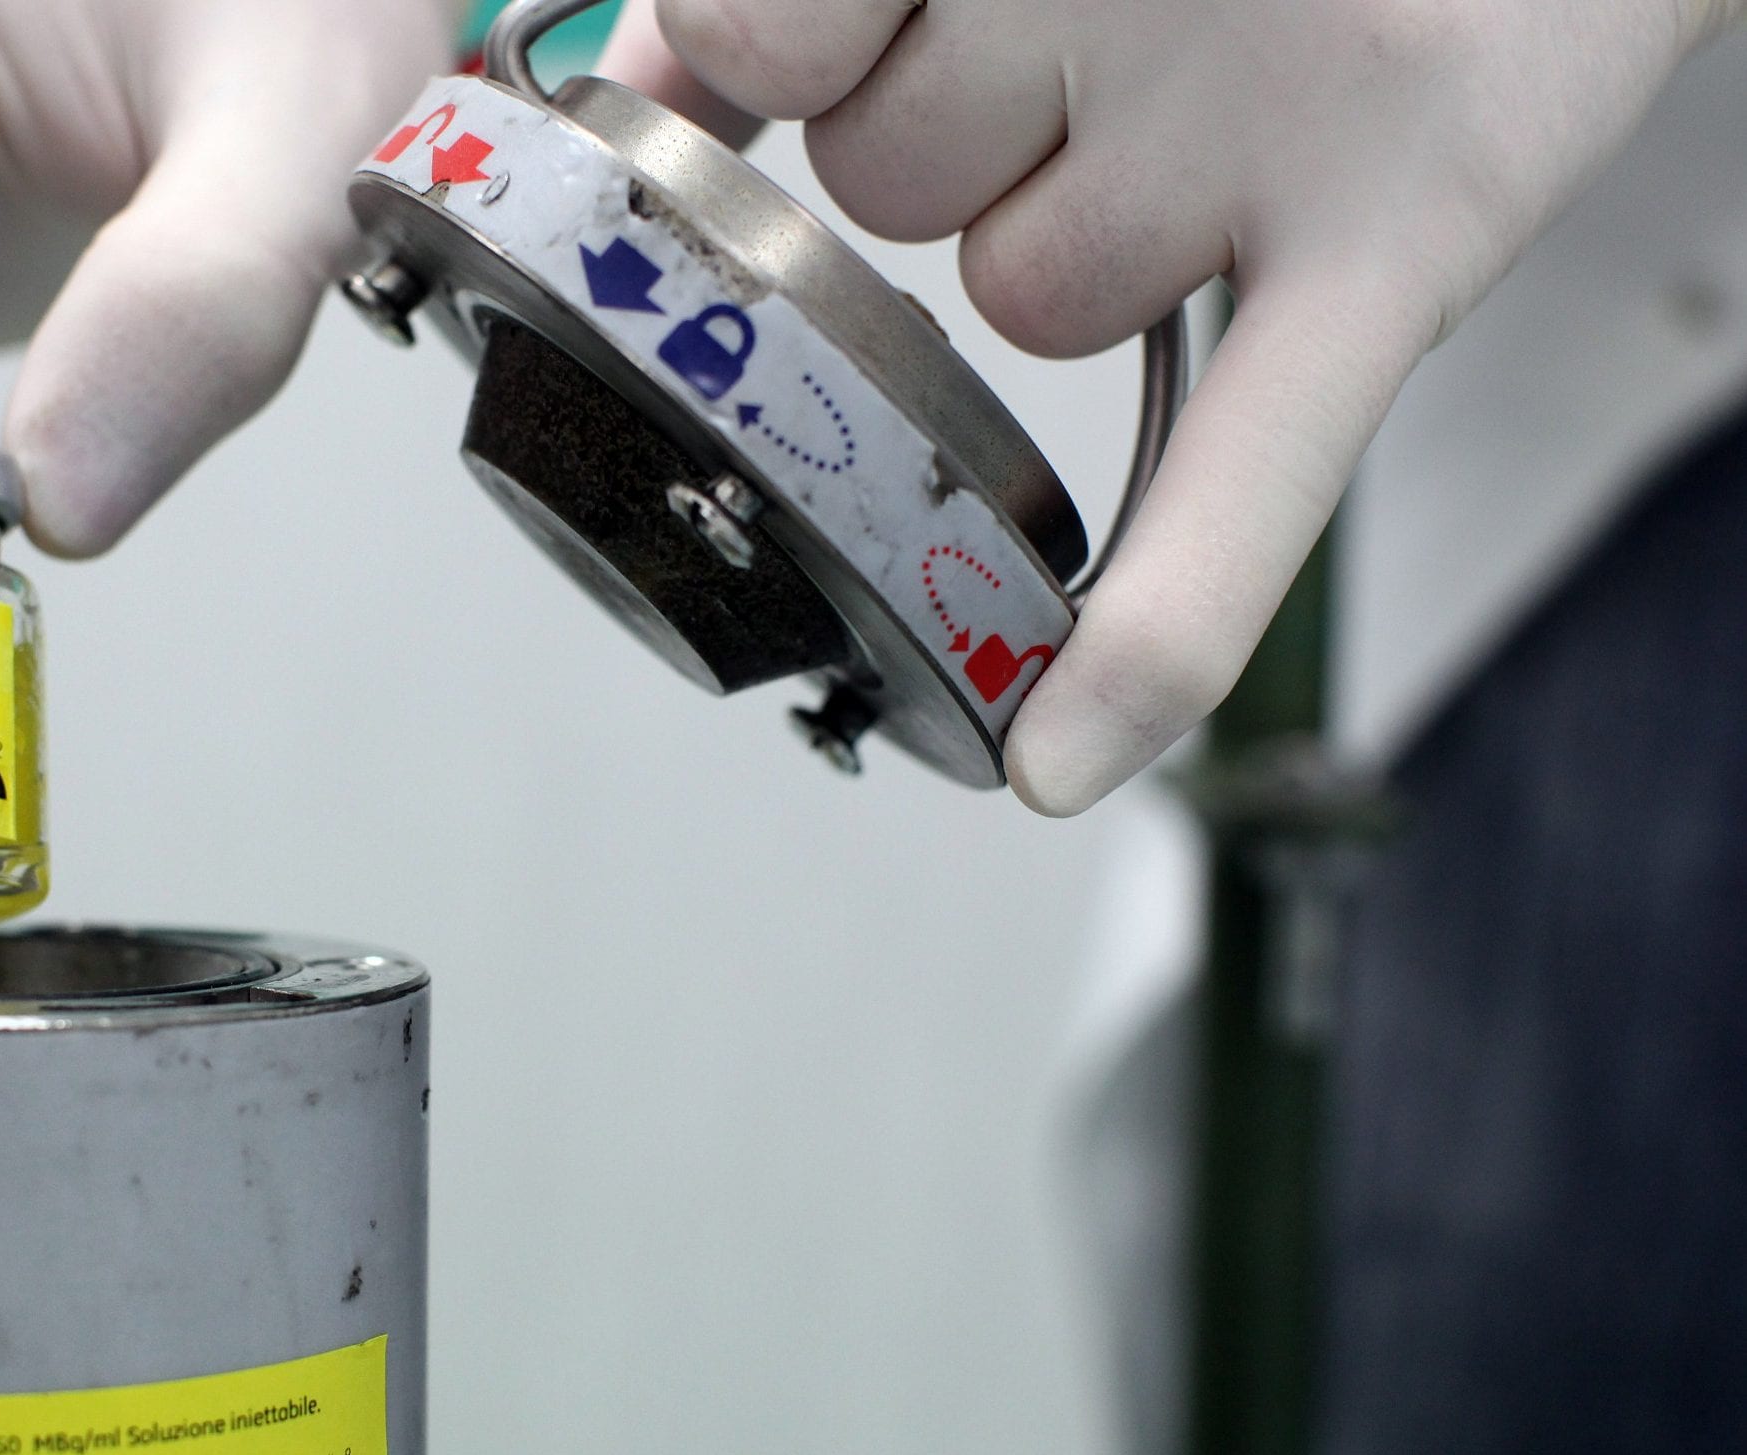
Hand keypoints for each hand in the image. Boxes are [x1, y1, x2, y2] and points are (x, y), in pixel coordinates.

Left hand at [611, 0, 1742, 811]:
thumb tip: (677, 81)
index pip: (757, 34)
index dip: (767, 57)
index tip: (805, 46)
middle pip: (883, 182)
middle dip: (943, 136)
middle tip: (1098, 25)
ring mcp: (1258, 122)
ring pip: (1012, 294)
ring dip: (1063, 234)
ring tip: (1220, 81)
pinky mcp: (1406, 228)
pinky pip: (1246, 472)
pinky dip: (1160, 627)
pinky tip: (1062, 752)